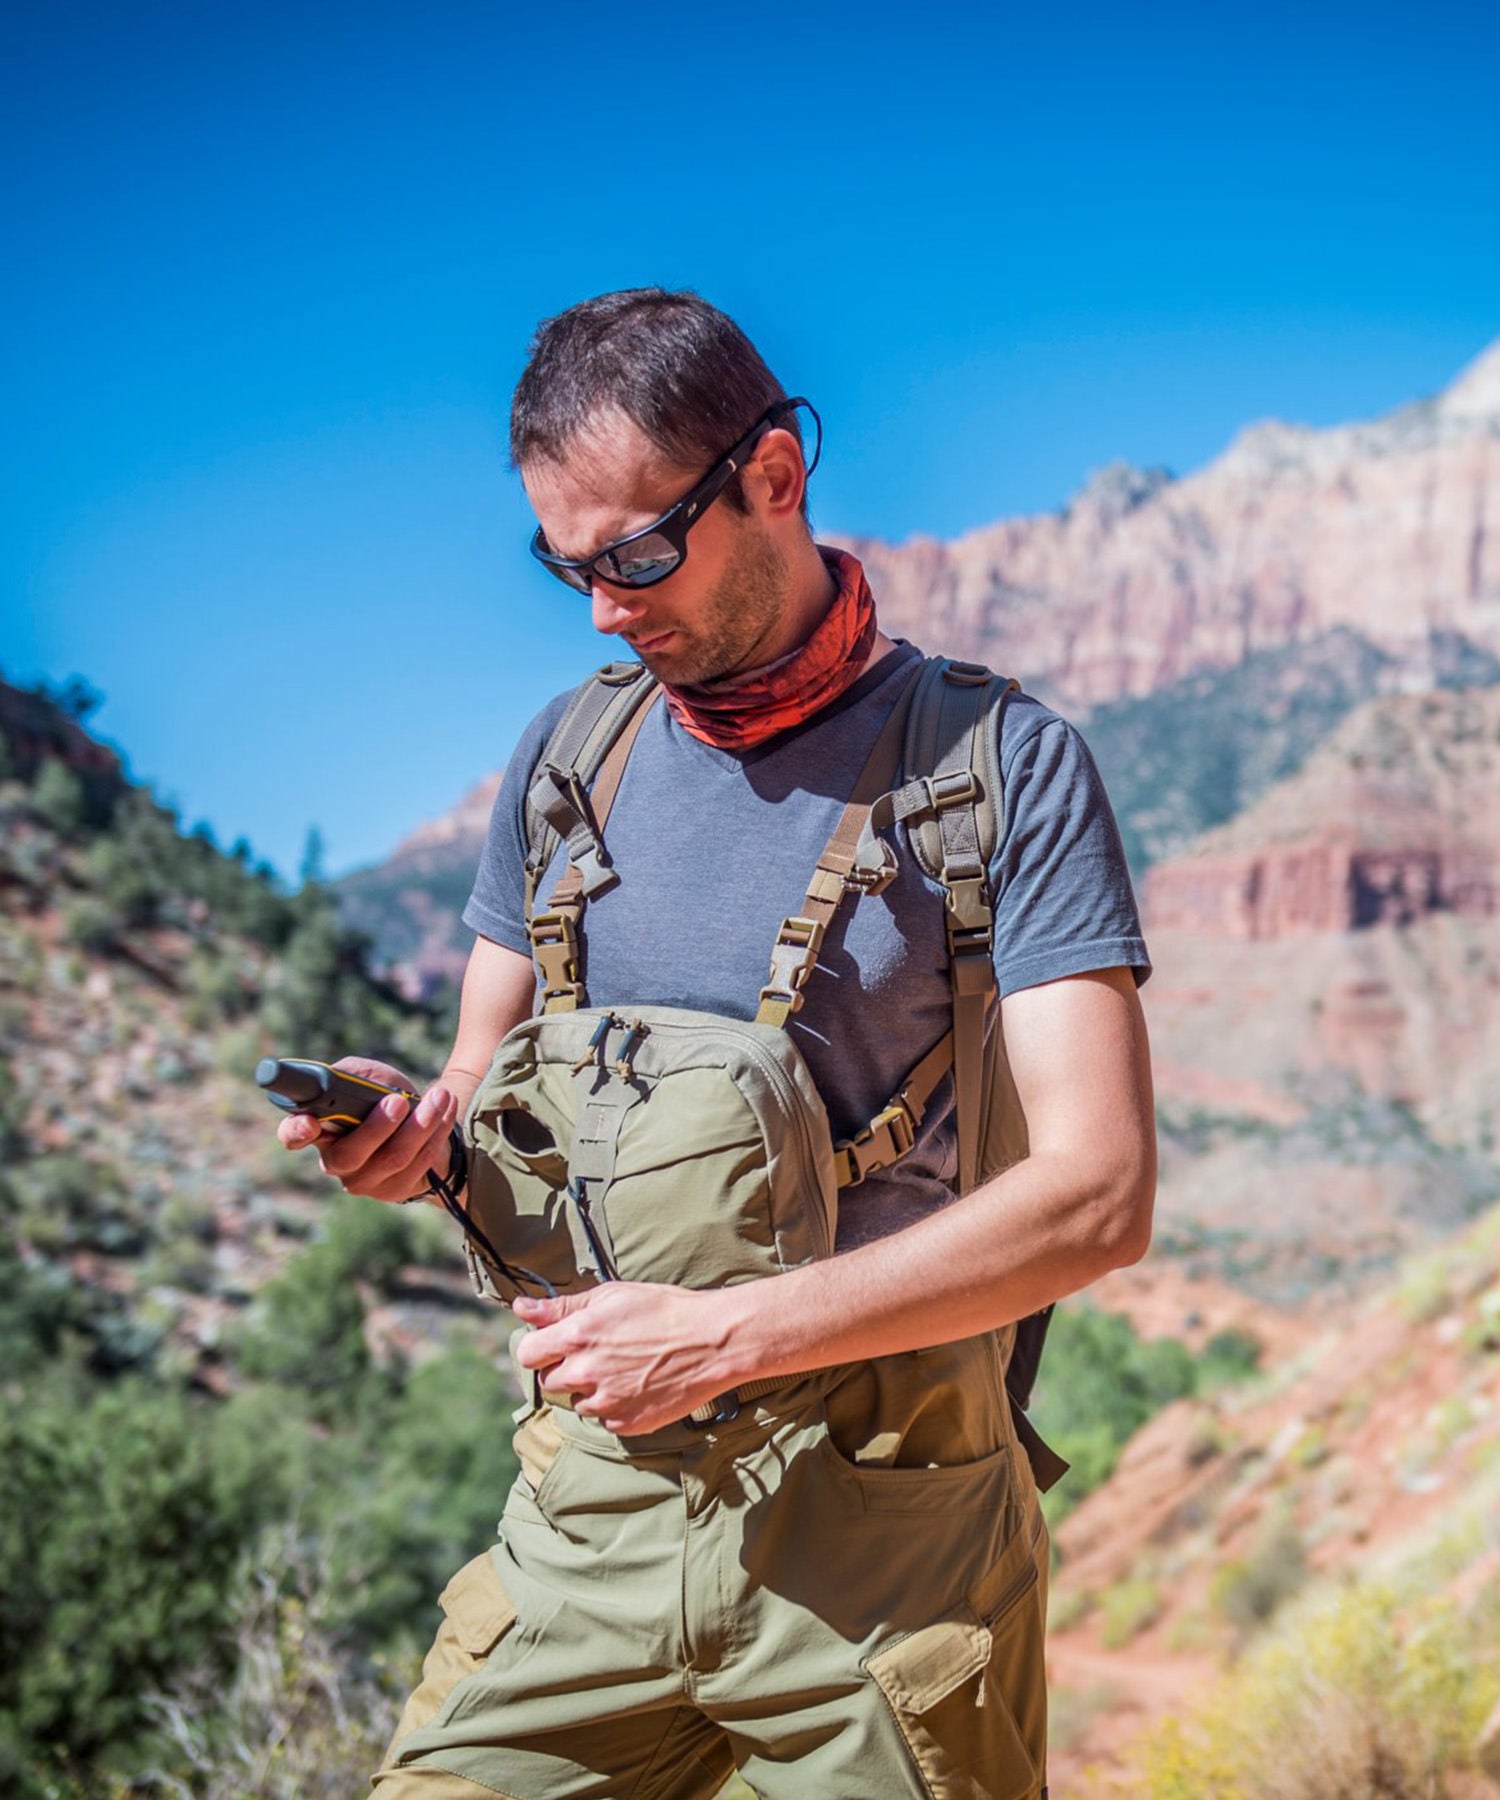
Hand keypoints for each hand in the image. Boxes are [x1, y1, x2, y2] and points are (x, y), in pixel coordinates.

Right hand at [275, 1055, 459, 1203]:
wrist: (424, 1125)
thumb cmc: (386, 1098)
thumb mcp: (369, 1078)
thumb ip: (354, 1075)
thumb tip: (343, 1079)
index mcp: (320, 1129)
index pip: (293, 1136)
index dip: (296, 1132)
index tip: (309, 1123)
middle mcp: (336, 1161)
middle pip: (350, 1155)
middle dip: (377, 1128)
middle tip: (398, 1101)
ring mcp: (365, 1181)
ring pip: (393, 1158)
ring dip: (421, 1124)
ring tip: (439, 1096)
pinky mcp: (395, 1190)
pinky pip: (420, 1163)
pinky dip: (436, 1133)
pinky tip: (446, 1110)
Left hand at [512, 1283, 747, 1435]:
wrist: (713, 1343)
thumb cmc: (664, 1310)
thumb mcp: (612, 1295)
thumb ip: (560, 1306)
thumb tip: (520, 1307)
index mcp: (578, 1336)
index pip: (527, 1354)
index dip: (540, 1347)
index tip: (556, 1343)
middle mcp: (585, 1373)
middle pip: (550, 1380)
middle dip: (567, 1367)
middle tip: (600, 1352)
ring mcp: (606, 1403)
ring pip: (578, 1402)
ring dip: (591, 1389)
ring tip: (624, 1368)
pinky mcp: (626, 1424)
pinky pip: (605, 1419)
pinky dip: (615, 1406)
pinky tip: (638, 1385)